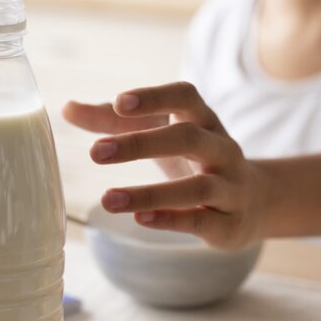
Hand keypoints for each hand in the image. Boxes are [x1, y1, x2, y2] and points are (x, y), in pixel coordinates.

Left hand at [62, 82, 268, 249]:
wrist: (254, 202)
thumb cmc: (195, 161)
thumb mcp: (162, 135)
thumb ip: (115, 121)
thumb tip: (67, 108)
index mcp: (204, 120)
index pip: (186, 97)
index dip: (154, 97)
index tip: (119, 103)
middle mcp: (222, 148)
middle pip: (188, 139)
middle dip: (140, 144)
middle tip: (95, 153)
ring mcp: (230, 186)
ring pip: (197, 187)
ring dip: (150, 193)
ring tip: (107, 199)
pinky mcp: (229, 222)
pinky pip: (201, 220)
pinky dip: (170, 219)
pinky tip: (139, 219)